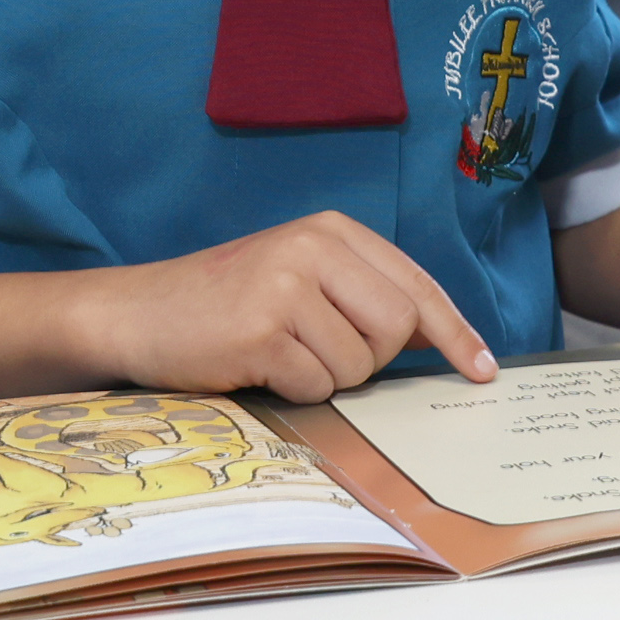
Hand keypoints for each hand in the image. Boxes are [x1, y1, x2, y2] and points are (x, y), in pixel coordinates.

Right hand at [83, 213, 499, 401]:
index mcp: (330, 230)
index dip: (455, 331)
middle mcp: (312, 247)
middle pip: (397, 326)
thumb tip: (439, 337)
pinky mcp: (261, 328)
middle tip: (320, 353)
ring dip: (325, 377)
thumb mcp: (299, 278)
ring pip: (358, 364)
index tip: (482, 368)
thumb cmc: (224, 305)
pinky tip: (257, 366)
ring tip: (279, 354)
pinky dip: (293, 390)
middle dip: (371, 358)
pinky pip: (315, 384)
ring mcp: (286, 285)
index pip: (416, 284)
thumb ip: (362, 294)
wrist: (137, 313)